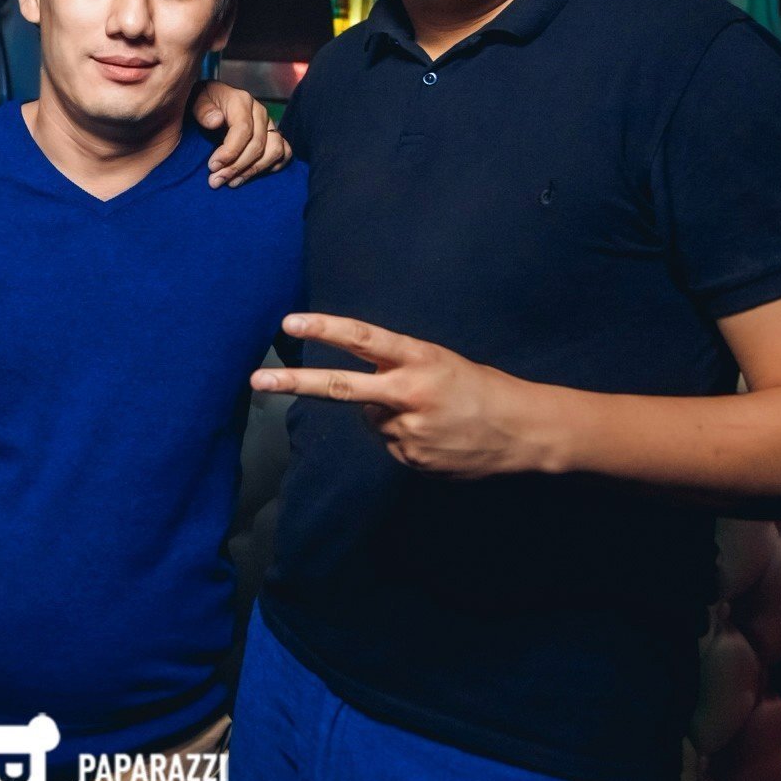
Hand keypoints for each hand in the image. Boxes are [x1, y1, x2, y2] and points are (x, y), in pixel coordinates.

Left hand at [190, 80, 289, 187]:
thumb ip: (204, 111)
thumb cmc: (205, 102)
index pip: (243, 130)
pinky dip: (274, 166)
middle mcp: (260, 113)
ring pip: (274, 151)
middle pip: (257, 145)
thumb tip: (216, 121)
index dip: (230, 152)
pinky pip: (285, 152)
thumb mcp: (198, 101)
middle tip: (216, 180)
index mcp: (242, 102)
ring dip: (254, 171)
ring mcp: (270, 124)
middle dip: (236, 167)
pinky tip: (254, 175)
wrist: (214, 100)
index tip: (213, 166)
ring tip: (232, 182)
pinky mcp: (274, 135)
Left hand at [251, 314, 553, 477]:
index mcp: (420, 359)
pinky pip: (391, 444)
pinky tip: (437, 435)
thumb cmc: (481, 388)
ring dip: (390, 415)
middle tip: (256, 381)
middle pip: (341, 387)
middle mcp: (409, 393)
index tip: (291, 321)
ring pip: (372, 419)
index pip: (364, 338)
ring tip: (433, 415)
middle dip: (294, 383)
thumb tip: (360, 402)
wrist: (524, 431)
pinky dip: (406, 438)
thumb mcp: (439, 364)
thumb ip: (396, 374)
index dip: (325, 328)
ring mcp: (408, 430)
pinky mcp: (411, 459)